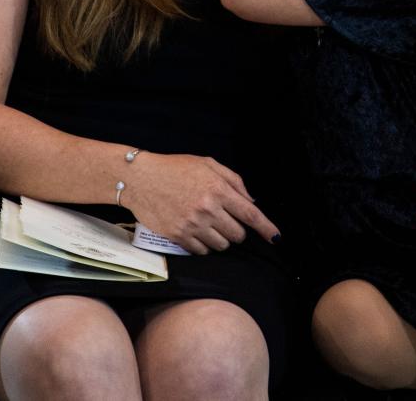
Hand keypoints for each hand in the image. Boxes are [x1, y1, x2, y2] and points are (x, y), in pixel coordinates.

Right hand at [121, 152, 280, 254]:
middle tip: (225, 221)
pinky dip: (204, 245)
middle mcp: (208, 208)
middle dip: (236, 230)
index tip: (275, 238)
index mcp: (218, 189)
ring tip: (208, 225)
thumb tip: (251, 202)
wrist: (140, 178)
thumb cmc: (174, 168)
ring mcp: (193, 224)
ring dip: (220, 239)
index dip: (266, 228)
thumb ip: (233, 181)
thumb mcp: (207, 164)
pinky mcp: (178, 236)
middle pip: (238, 235)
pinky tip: (196, 232)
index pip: (250, 214)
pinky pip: (202, 251)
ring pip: (222, 245)